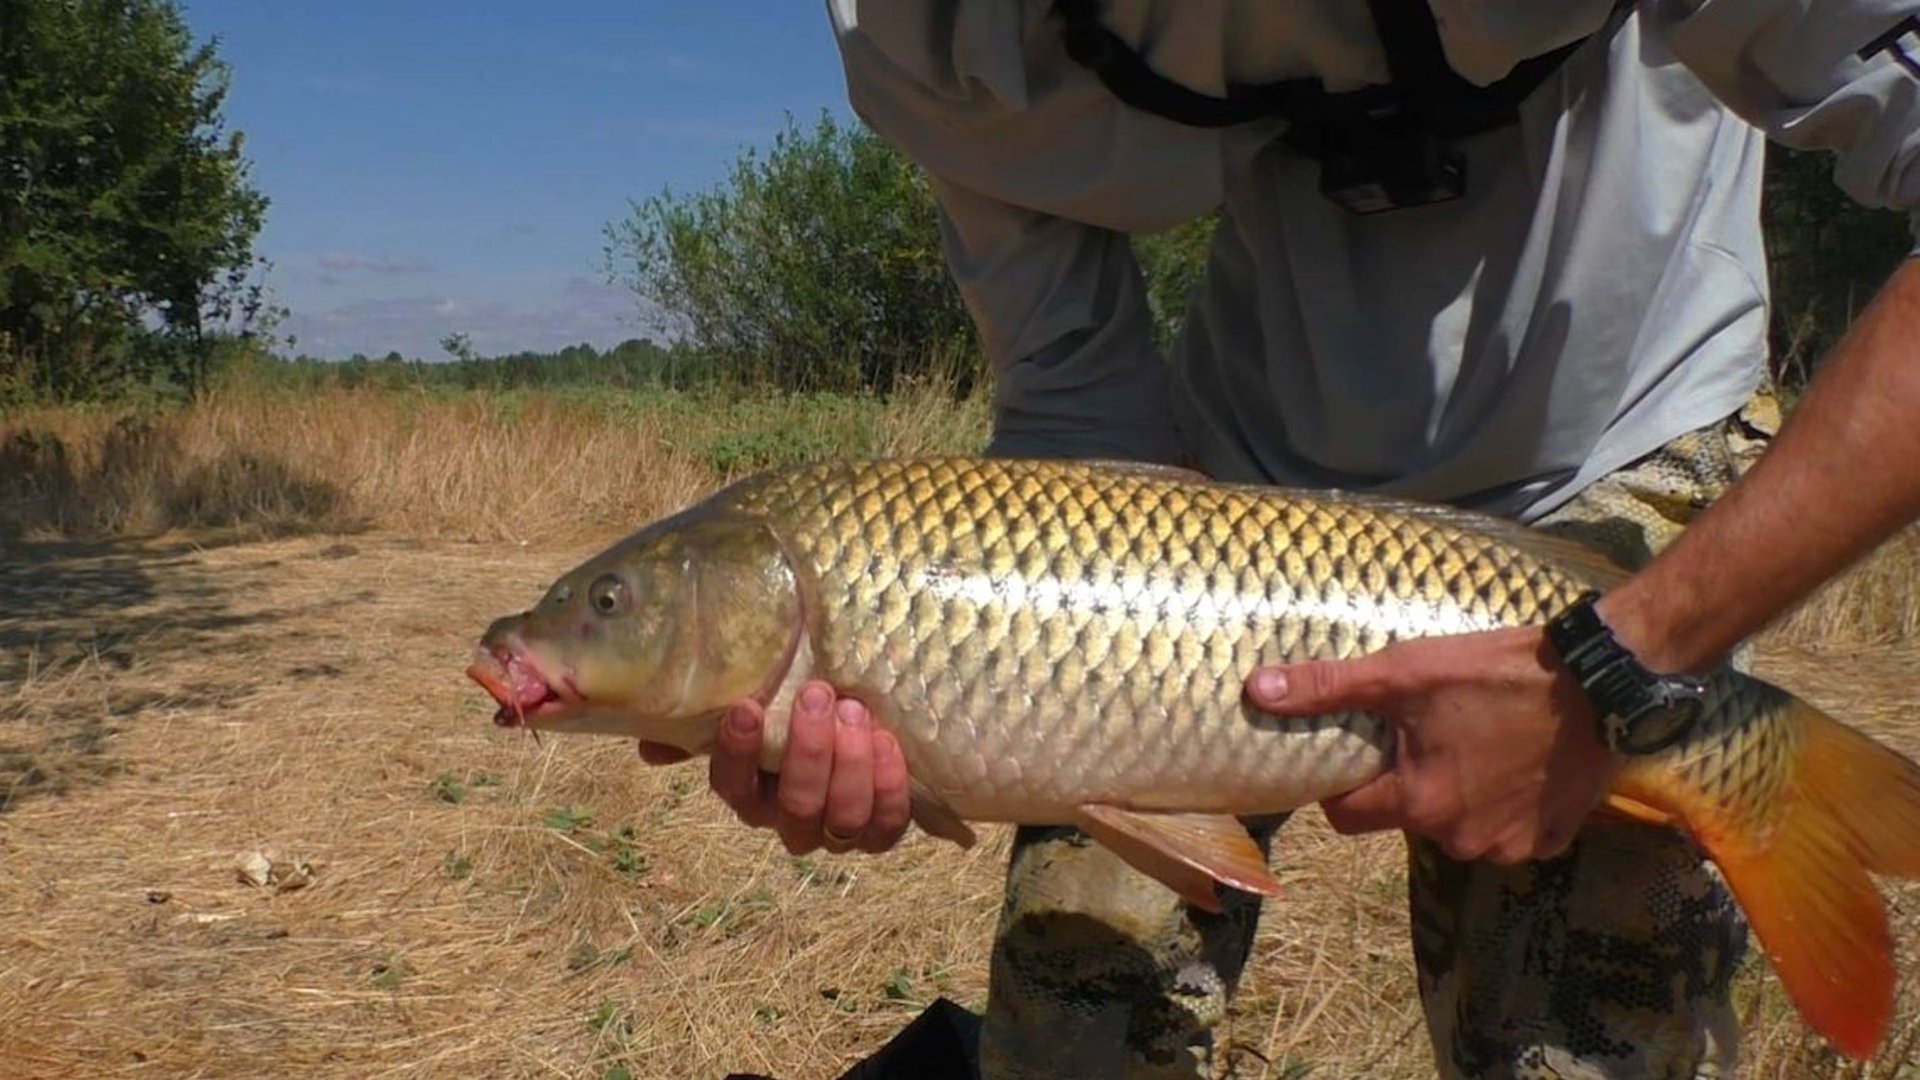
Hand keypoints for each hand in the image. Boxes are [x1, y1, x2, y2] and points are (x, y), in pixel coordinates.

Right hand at [637, 680, 912, 854]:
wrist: (863, 729)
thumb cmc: (796, 714)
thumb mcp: (759, 707)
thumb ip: (706, 720)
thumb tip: (649, 744)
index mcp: (751, 794)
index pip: (732, 786)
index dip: (738, 753)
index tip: (747, 708)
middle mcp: (790, 822)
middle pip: (795, 804)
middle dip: (807, 749)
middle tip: (817, 694)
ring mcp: (838, 832)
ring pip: (842, 816)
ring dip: (849, 763)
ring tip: (855, 711)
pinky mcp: (882, 831)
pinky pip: (887, 822)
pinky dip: (888, 784)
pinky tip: (886, 741)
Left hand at [1244, 626, 1622, 863]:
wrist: (1602, 682)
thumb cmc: (1497, 673)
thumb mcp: (1404, 671)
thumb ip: (1328, 687)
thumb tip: (1257, 690)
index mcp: (1418, 803)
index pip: (1344, 815)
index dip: (1342, 783)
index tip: (1359, 750)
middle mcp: (1459, 840)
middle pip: (1404, 818)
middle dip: (1406, 782)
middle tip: (1426, 733)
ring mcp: (1509, 846)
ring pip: (1456, 827)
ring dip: (1457, 795)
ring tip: (1475, 742)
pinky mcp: (1551, 840)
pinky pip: (1507, 831)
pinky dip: (1504, 805)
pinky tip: (1516, 763)